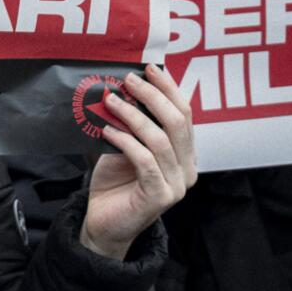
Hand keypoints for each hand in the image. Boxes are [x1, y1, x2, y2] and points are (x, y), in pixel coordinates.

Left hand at [83, 63, 198, 260]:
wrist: (103, 222)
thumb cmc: (114, 182)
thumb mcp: (124, 145)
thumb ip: (131, 123)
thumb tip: (121, 87)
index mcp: (185, 153)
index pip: (184, 114)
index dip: (169, 88)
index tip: (150, 68)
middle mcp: (188, 168)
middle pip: (177, 123)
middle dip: (153, 96)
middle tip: (128, 80)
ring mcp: (177, 184)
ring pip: (160, 140)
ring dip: (134, 116)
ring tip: (111, 101)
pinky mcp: (160, 196)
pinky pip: (145, 161)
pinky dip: (126, 142)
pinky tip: (108, 131)